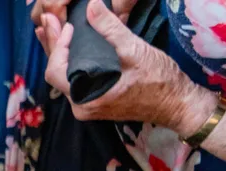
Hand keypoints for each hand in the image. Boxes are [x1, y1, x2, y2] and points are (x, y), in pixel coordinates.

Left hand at [40, 0, 215, 131]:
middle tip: (48, 19)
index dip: (57, 45)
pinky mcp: (95, 100)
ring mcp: (88, 104)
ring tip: (52, 27)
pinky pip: (76, 77)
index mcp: (85, 98)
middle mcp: (81, 106)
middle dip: (52, 44)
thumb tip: (92, 6)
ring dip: (59, 50)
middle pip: (56, 72)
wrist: (177, 103)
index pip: (56, 70)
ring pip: (65, 75)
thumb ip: (110, 29)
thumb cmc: (159, 81)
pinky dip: (71, 59)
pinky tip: (68, 43)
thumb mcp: (134, 50)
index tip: (67, 24)